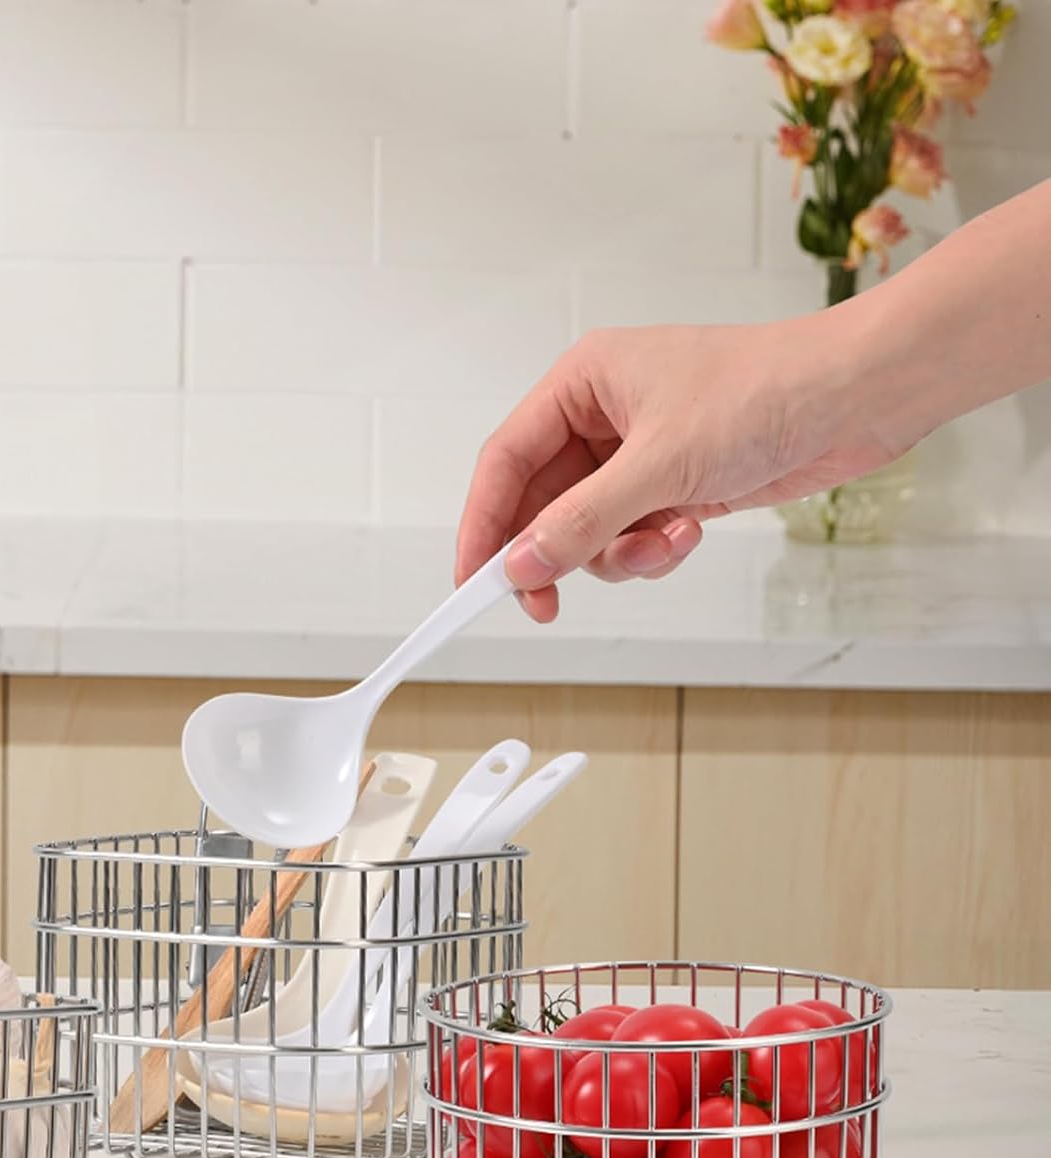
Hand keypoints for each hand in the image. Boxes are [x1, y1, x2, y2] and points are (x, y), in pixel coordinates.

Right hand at [455, 317, 912, 621]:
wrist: (858, 396)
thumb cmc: (766, 390)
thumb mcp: (660, 464)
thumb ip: (581, 521)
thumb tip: (523, 565)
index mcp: (582, 383)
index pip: (504, 461)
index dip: (482, 524)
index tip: (471, 581)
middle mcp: (602, 417)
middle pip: (541, 504)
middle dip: (557, 552)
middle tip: (548, 603)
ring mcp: (639, 455)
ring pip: (588, 531)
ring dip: (619, 554)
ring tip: (665, 543)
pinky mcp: (674, 485)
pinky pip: (632, 537)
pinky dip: (654, 550)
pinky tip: (691, 533)